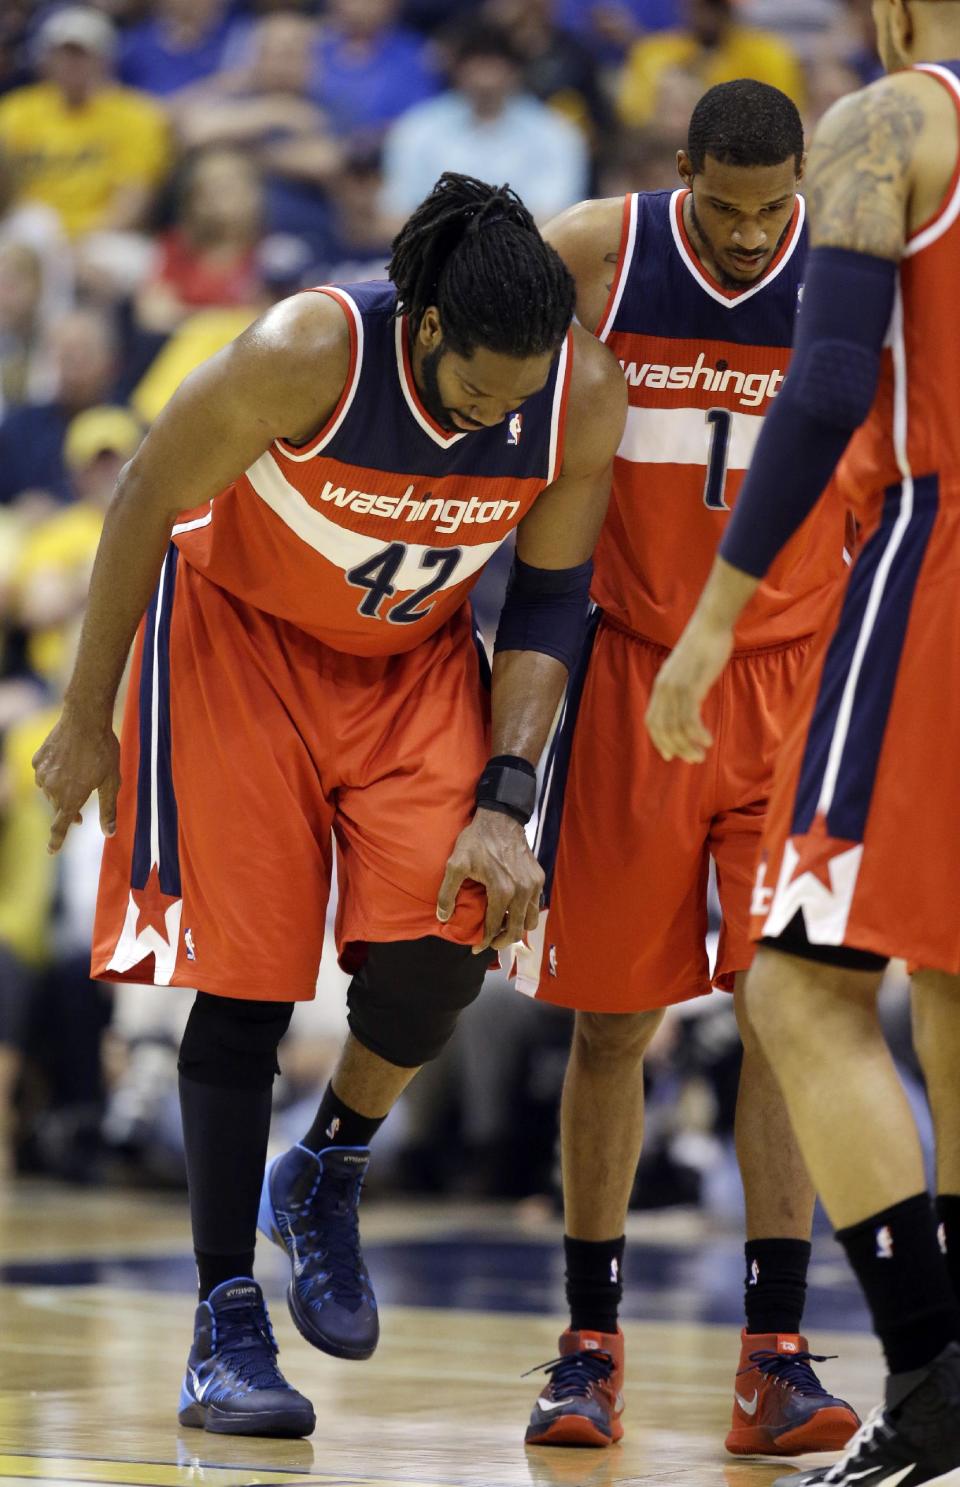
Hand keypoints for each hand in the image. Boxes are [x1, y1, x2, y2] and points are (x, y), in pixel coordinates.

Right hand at [32, 705, 120, 853]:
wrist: (84, 718)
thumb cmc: (103, 751)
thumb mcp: (112, 782)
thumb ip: (108, 810)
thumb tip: (109, 834)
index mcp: (70, 798)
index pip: (60, 826)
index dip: (56, 841)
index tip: (51, 851)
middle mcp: (52, 789)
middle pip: (59, 808)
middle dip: (70, 812)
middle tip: (83, 814)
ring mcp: (42, 773)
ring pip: (50, 791)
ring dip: (62, 792)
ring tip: (78, 780)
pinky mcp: (37, 759)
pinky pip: (43, 774)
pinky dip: (54, 775)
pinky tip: (66, 764)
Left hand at [436, 808, 543, 953]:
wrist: (501, 818)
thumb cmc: (477, 840)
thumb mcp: (456, 864)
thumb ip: (447, 893)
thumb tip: (443, 917)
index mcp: (502, 891)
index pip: (495, 927)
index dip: (485, 942)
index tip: (476, 949)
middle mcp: (522, 891)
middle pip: (516, 930)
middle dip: (503, 941)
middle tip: (491, 943)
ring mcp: (533, 885)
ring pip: (530, 920)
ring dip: (517, 928)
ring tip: (503, 928)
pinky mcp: (538, 878)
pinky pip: (535, 905)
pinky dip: (525, 913)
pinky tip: (512, 911)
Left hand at [645, 617, 734, 762]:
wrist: (709, 626)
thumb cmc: (703, 647)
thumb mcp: (686, 670)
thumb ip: (684, 687)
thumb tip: (690, 703)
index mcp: (660, 685)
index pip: (652, 721)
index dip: (659, 740)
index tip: (670, 755)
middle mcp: (663, 689)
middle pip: (663, 728)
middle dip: (677, 748)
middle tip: (693, 760)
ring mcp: (676, 687)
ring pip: (676, 726)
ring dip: (688, 745)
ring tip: (701, 755)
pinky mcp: (691, 686)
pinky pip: (690, 717)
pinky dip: (697, 733)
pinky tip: (707, 741)